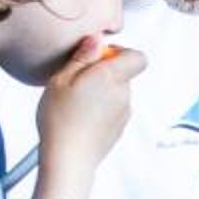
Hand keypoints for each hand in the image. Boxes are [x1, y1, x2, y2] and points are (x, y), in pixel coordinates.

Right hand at [36, 37, 142, 172]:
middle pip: (123, 74)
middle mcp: (123, 95)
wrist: (68, 160)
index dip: (119, 52)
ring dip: (100, 92)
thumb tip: (97, 39)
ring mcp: (123, 113)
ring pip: (116, 92)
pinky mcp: (119, 129)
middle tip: (76, 80)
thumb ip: (83, 56)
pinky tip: (79, 116)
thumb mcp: (61, 79)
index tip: (97, 56)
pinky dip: (100, 109)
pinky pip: (112, 110)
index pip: (137, 56)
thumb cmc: (60, 120)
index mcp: (112, 77)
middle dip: (103, 73)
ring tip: (74, 101)